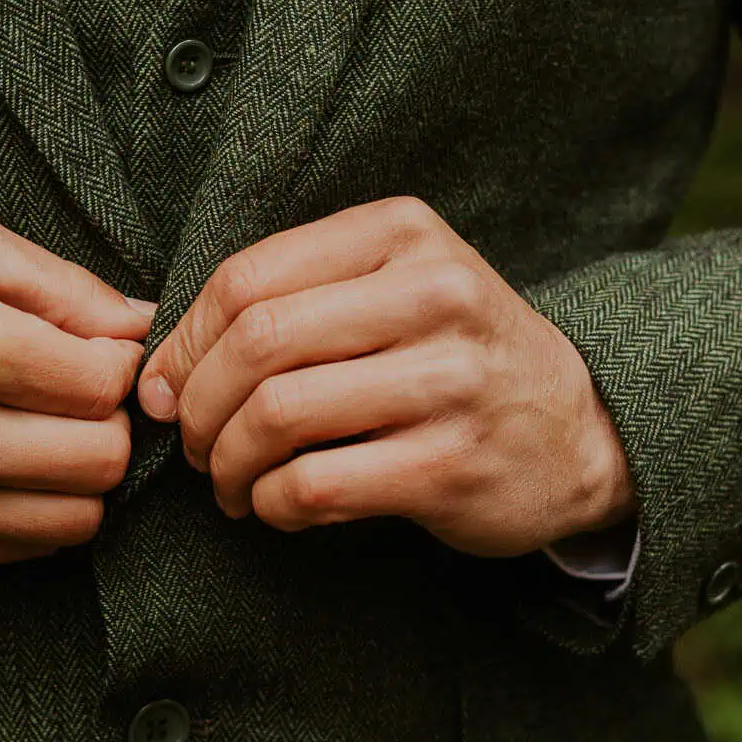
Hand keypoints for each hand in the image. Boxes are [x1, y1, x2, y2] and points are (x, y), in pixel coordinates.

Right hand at [0, 201, 156, 562]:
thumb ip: (60, 283)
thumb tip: (141, 324)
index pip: (97, 383)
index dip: (119, 361)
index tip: (99, 346)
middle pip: (96, 459)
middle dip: (110, 421)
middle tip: (82, 390)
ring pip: (73, 518)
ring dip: (83, 473)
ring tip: (54, 428)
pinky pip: (24, 547)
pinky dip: (44, 508)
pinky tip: (18, 461)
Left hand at [135, 196, 633, 556]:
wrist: (581, 433)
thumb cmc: (454, 357)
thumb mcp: (394, 287)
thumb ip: (293, 298)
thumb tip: (160, 362)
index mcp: (403, 233)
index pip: (247, 278)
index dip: (183, 341)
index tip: (164, 386)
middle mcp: (434, 294)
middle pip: (256, 342)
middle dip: (196, 404)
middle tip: (191, 441)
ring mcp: (449, 382)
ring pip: (277, 414)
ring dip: (226, 462)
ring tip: (227, 481)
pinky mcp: (450, 465)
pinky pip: (315, 485)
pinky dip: (270, 504)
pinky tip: (274, 507)